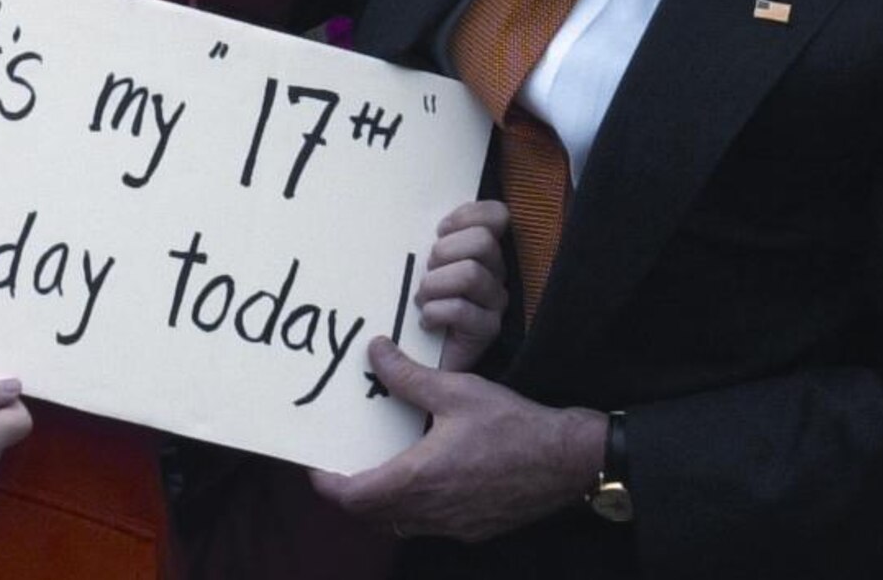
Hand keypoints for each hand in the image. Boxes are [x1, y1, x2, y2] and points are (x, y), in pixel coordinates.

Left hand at [309, 338, 604, 542]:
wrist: (566, 460)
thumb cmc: (513, 424)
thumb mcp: (457, 391)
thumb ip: (409, 376)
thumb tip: (374, 352)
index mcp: (418, 478)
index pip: (353, 497)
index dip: (328, 483)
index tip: (316, 465)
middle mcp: (429, 511)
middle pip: (370, 515)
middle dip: (352, 492)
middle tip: (345, 462)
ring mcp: (451, 527)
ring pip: (398, 523)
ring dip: (382, 502)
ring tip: (382, 466)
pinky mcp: (473, 530)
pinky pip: (428, 525)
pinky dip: (414, 507)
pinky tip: (428, 477)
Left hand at [417, 200, 508, 372]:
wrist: (417, 358)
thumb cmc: (415, 303)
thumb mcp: (421, 262)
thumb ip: (432, 240)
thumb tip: (430, 224)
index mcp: (484, 250)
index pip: (497, 215)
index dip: (467, 216)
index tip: (439, 231)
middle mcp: (496, 272)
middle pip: (483, 241)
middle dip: (444, 252)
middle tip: (427, 271)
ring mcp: (495, 302)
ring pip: (471, 273)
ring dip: (435, 284)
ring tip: (422, 299)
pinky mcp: (488, 330)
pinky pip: (462, 310)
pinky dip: (435, 312)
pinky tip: (426, 322)